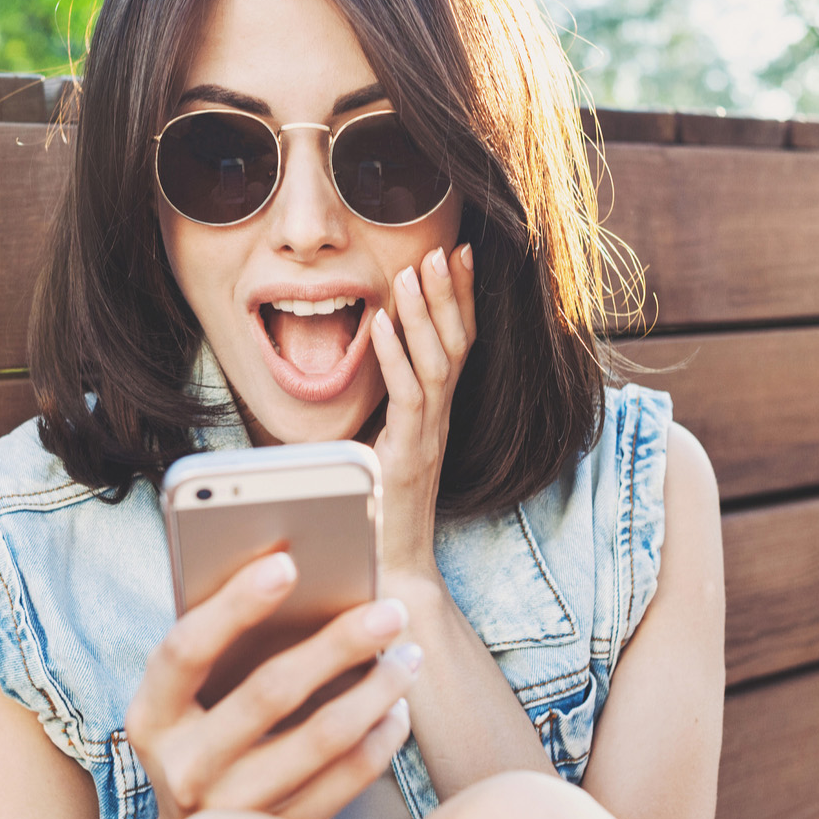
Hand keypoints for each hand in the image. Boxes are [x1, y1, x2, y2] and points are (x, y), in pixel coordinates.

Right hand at [124, 550, 420, 818]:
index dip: (234, 604)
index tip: (287, 561)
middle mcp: (184, 768)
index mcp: (151, 718)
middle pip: (270, 693)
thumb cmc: (203, 740)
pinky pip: (348, 780)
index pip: (185, 649)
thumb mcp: (187, 702)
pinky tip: (396, 708)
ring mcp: (232, 812)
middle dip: (338, 642)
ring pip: (323, 739)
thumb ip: (220, 648)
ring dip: (377, 689)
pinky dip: (381, 737)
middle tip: (391, 609)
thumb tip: (293, 572)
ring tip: (408, 654)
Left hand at [371, 244, 476, 581]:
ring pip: (437, 365)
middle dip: (451, 294)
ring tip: (414, 270)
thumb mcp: (378, 445)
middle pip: (456, 345)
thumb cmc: (378, 510)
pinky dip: (394, 358)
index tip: (459, 254)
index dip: (461, 299)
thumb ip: (377, 409)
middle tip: (445, 248)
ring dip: (427, 314)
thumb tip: (357, 362)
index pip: (457, 345)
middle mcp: (439, 421)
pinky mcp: (407, 456)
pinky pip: (407, 399)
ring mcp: (427, 437)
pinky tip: (383, 324)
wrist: (390, 570)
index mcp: (435, 414)